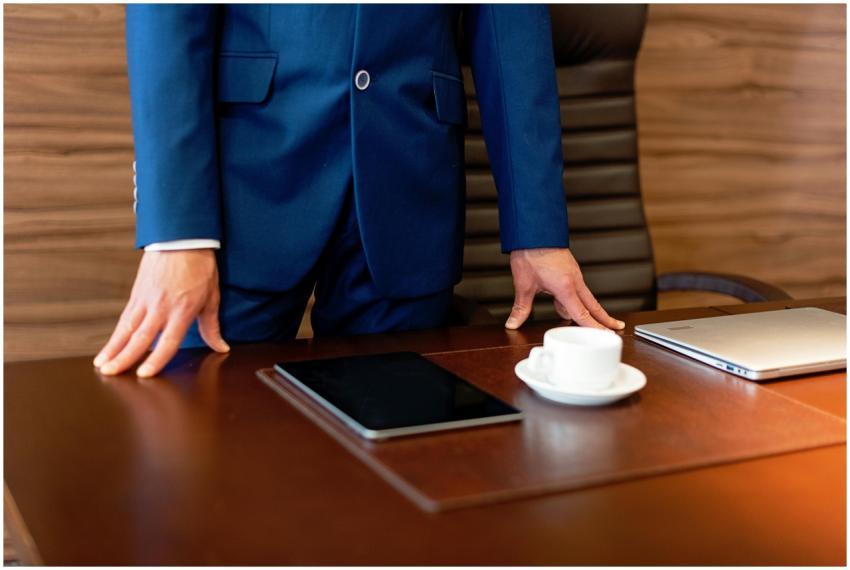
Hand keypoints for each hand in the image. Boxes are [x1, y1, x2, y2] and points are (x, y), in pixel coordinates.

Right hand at [93, 249, 228, 377]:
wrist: (183, 238)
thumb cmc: (200, 267)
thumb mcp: (211, 297)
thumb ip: (212, 326)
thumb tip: (221, 347)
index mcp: (182, 310)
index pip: (168, 341)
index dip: (156, 359)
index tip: (145, 374)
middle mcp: (161, 307)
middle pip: (140, 337)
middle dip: (124, 357)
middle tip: (111, 373)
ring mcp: (146, 300)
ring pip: (126, 328)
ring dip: (113, 348)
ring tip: (102, 365)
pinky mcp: (137, 293)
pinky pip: (125, 317)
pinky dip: (116, 334)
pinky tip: (109, 346)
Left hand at [506, 247, 624, 330]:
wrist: (533, 231)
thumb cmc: (530, 253)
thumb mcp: (523, 285)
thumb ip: (521, 308)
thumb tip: (513, 322)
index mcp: (565, 288)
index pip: (582, 314)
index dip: (594, 327)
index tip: (605, 335)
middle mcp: (574, 281)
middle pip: (593, 305)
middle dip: (604, 318)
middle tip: (616, 327)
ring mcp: (574, 274)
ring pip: (585, 297)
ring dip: (586, 309)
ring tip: (588, 320)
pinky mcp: (570, 269)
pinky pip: (577, 288)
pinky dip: (575, 298)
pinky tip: (561, 303)